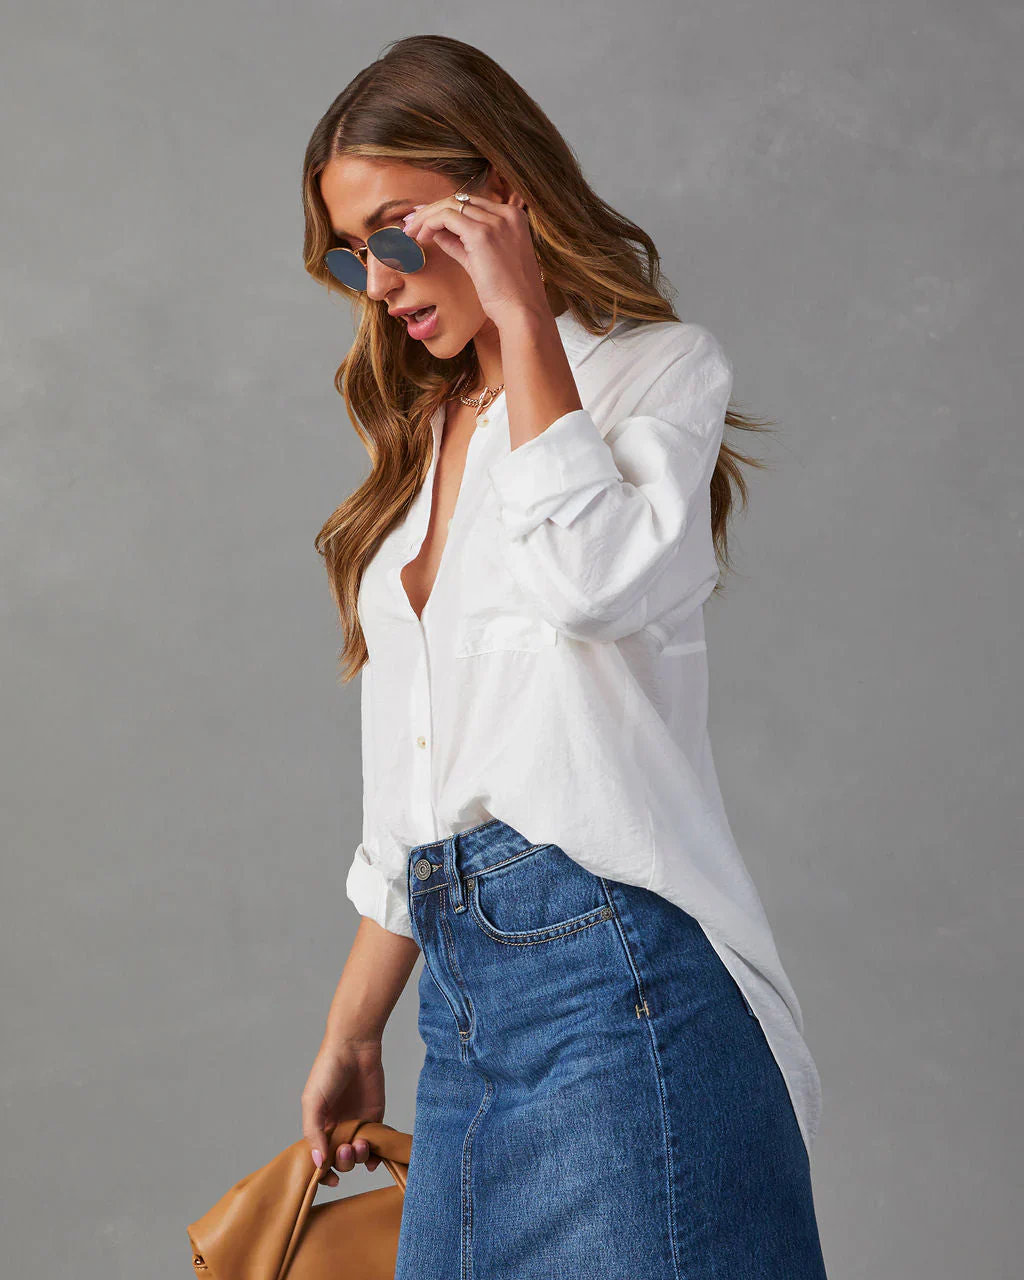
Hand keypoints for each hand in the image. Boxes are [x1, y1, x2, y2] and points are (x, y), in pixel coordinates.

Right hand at [300, 1037, 385, 1186]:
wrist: (355, 1047)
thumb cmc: (328, 1070)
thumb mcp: (313, 1102)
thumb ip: (314, 1132)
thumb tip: (318, 1163)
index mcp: (318, 1127)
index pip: (318, 1158)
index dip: (322, 1172)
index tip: (329, 1178)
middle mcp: (337, 1129)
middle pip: (339, 1160)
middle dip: (344, 1161)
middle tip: (347, 1148)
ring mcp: (357, 1125)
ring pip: (358, 1156)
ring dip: (360, 1158)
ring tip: (361, 1144)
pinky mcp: (375, 1118)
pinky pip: (376, 1145)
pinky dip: (376, 1157)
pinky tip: (375, 1156)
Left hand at [401, 190, 547, 330]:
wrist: (522, 312)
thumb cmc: (507, 295)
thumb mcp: (482, 262)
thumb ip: (462, 244)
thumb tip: (437, 233)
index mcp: (514, 217)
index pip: (472, 204)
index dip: (445, 210)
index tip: (424, 221)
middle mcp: (507, 214)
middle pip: (460, 200)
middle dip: (431, 210)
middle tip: (410, 224)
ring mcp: (496, 222)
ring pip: (450, 205)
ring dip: (426, 217)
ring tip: (411, 233)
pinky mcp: (482, 234)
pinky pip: (446, 218)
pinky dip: (429, 224)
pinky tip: (421, 238)